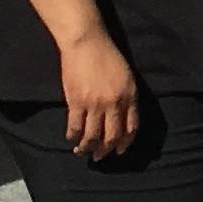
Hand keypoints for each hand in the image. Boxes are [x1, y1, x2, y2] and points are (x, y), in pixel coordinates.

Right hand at [59, 31, 138, 160]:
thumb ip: (127, 98)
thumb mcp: (127, 78)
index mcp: (130, 97)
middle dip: (106, 151)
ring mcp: (95, 104)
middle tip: (100, 157)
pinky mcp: (76, 102)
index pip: (131, 128)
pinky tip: (71, 140)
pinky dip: (73, 136)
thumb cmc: (108, 58)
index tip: (119, 151)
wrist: (87, 44)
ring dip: (88, 148)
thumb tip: (122, 118)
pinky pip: (75, 126)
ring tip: (83, 152)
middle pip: (112, 136)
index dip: (125, 143)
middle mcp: (115, 104)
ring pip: (92, 135)